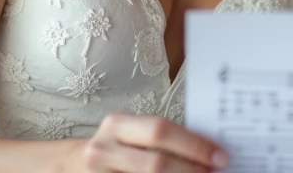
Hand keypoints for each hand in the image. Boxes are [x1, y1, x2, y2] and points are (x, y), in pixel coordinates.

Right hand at [63, 114, 228, 171]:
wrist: (71, 166)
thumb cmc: (114, 148)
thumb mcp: (132, 135)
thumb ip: (161, 138)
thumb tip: (209, 150)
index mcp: (118, 125)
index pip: (162, 130)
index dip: (194, 145)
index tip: (221, 155)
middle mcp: (104, 149)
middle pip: (156, 163)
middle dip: (191, 169)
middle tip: (215, 172)